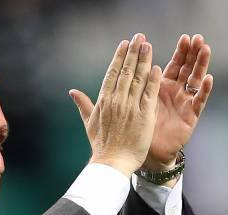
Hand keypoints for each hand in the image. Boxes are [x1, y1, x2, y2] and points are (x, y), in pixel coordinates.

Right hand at [69, 33, 161, 176]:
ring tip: (148, 45)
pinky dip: (152, 80)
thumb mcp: (89, 123)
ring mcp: (130, 108)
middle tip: (139, 37)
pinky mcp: (144, 116)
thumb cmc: (101, 146)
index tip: (124, 44)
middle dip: (133, 53)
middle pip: (126, 72)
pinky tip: (155, 67)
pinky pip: (149, 94)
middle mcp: (117, 101)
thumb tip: (72, 92)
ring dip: (143, 60)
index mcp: (103, 101)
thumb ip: (83, 105)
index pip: (112, 73)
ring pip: (138, 79)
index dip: (119, 57)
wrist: (112, 163)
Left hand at [145, 34, 213, 170]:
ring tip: (206, 49)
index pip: (175, 65)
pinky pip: (199, 101)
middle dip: (193, 53)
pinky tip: (209, 79)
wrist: (146, 152)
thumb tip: (127, 64)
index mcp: (162, 87)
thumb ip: (134, 85)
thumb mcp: (135, 102)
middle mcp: (176, 93)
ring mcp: (185, 103)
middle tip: (197, 38)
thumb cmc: (139, 128)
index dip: (181, 52)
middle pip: (188, 69)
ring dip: (201, 65)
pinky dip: (204, 90)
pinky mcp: (191, 116)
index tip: (185, 37)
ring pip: (196, 80)